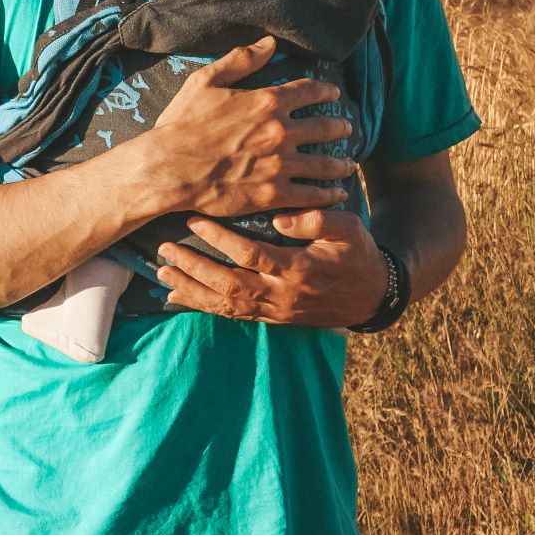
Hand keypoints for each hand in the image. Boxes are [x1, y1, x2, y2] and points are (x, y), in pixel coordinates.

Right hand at [136, 36, 356, 220]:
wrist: (168, 168)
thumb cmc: (182, 124)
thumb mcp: (206, 81)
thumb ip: (241, 60)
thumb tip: (270, 44)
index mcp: (267, 101)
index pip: (309, 91)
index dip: (326, 91)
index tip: (334, 94)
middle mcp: (280, 131)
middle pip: (324, 127)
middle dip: (340, 127)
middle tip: (347, 128)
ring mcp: (279, 165)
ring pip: (324, 164)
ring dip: (340, 163)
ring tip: (350, 164)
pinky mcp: (273, 195)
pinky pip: (310, 195)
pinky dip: (327, 195)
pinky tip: (337, 194)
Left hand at [156, 208, 388, 328]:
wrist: (372, 296)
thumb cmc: (358, 255)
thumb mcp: (350, 228)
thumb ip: (317, 219)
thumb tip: (280, 216)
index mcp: (298, 269)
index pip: (250, 255)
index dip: (219, 239)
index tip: (194, 219)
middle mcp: (281, 295)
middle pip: (228, 284)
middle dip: (193, 267)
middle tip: (164, 248)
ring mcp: (275, 310)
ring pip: (225, 304)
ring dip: (191, 289)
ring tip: (162, 271)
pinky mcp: (271, 318)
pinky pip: (232, 314)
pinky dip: (202, 306)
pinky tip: (177, 295)